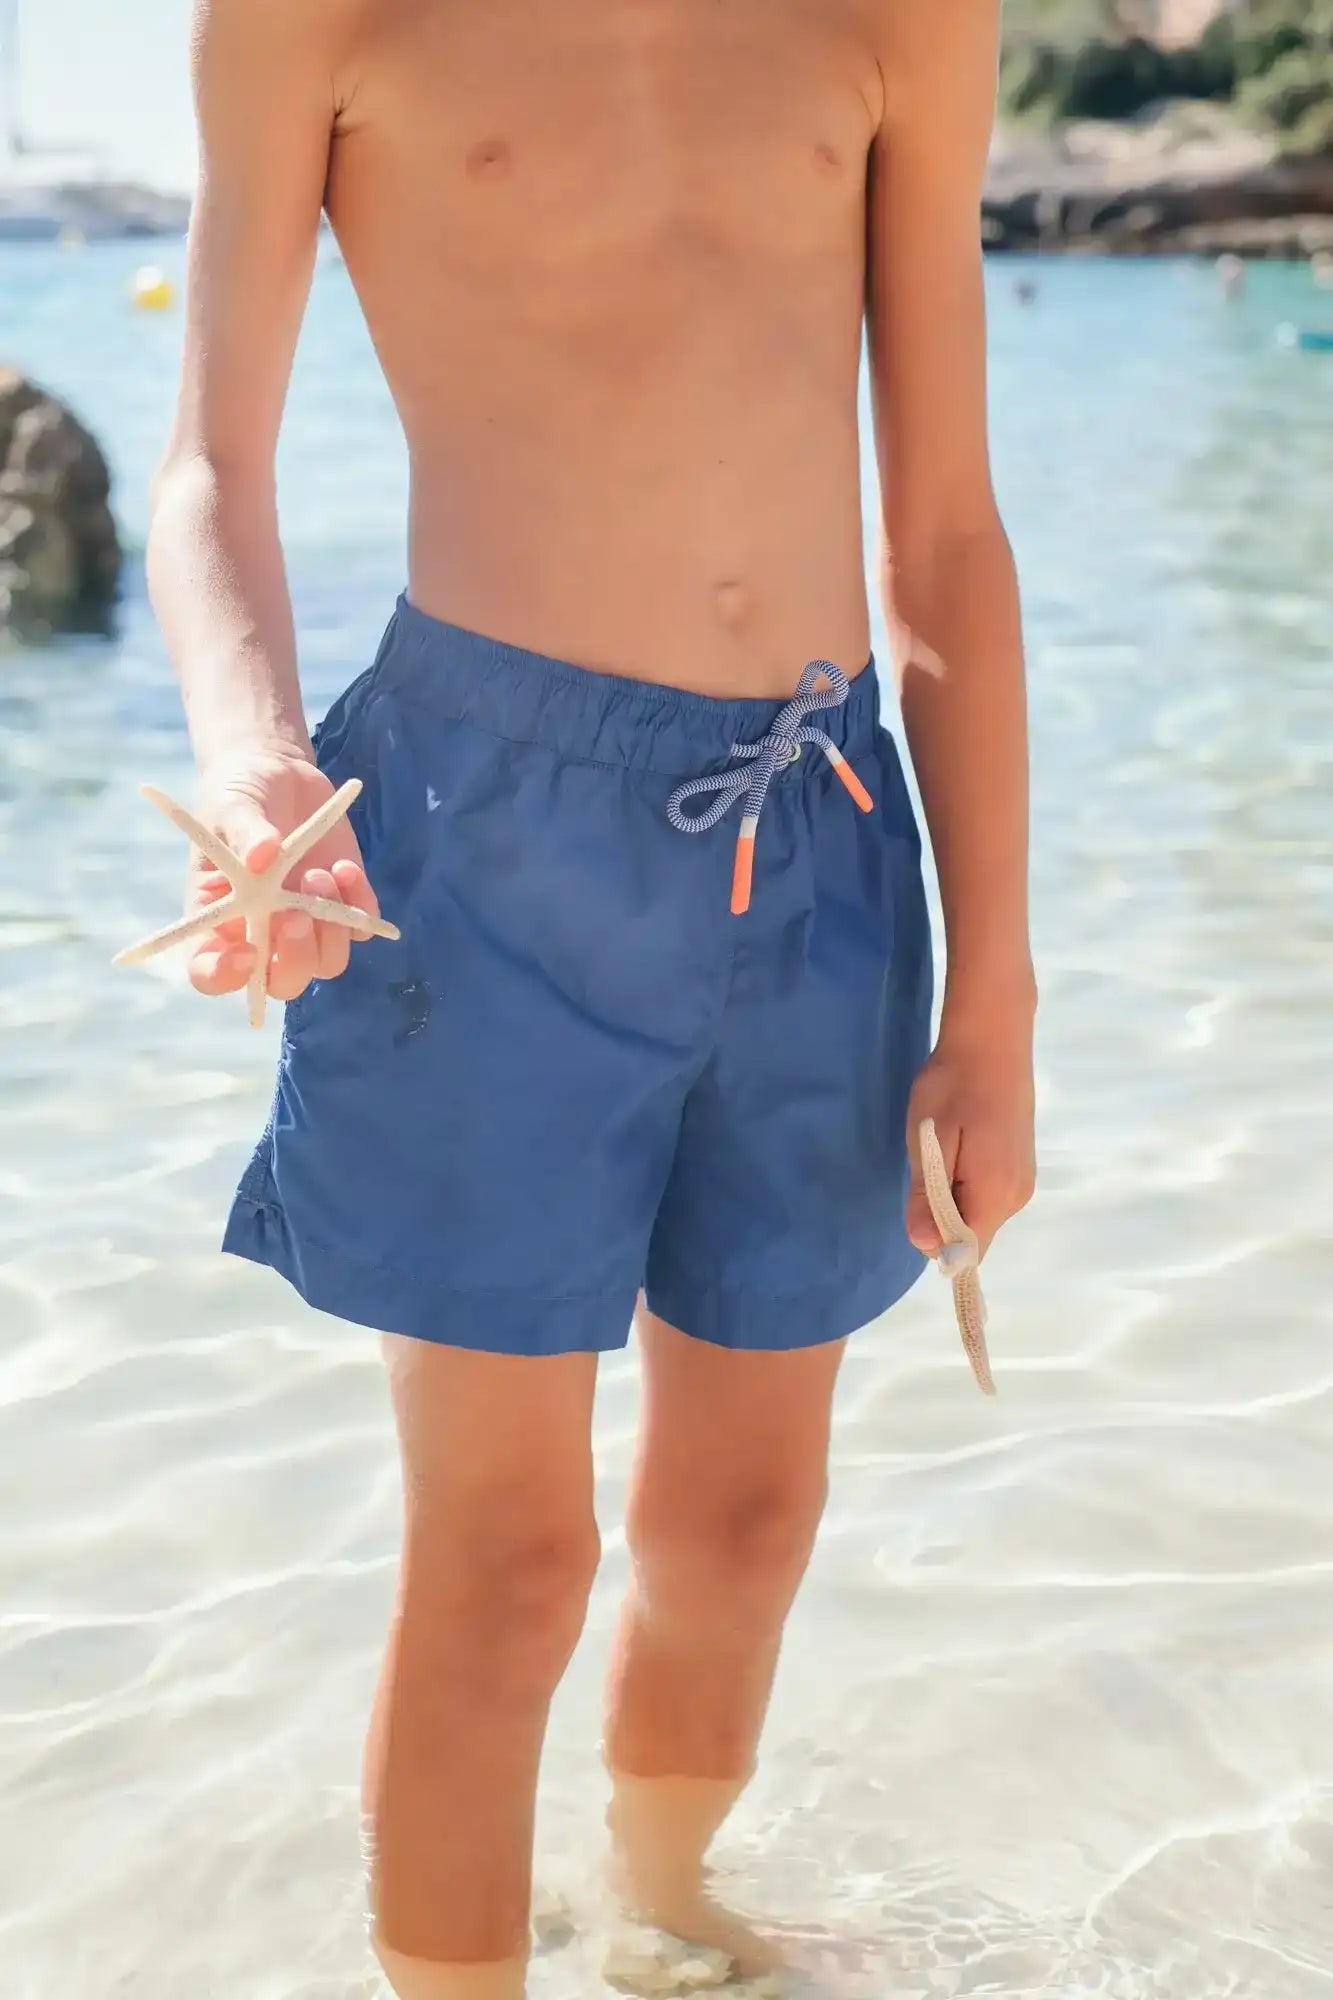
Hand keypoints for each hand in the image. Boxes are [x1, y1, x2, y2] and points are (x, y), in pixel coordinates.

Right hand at [184, 745, 381, 1001]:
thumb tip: (263, 855)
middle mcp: (261, 932)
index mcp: (218, 919)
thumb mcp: (231, 805)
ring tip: (320, 871)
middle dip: (294, 960)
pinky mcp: (342, 906)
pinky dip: (359, 903)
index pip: (211, 972)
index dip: (224, 977)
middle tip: (298, 914)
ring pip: (326, 963)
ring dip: (329, 927)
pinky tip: (345, 866)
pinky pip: (360, 928)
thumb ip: (244, 830)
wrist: (278, 772)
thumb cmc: (239, 794)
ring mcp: (305, 923)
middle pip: (281, 982)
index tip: (245, 954)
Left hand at [905, 1017, 1035, 1260]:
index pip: (966, 1252)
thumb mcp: (928, 1142)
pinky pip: (989, 1195)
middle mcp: (1017, 1196)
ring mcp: (1023, 1181)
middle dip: (942, 1217)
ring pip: (979, 1214)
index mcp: (996, 1194)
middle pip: (973, 1235)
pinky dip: (966, 1184)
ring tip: (945, 1149)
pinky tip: (960, 1146)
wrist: (992, 1039)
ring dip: (952, 1197)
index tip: (919, 1201)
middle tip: (929, 1165)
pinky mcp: (1021, 1165)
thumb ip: (927, 1197)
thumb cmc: (953, 1085)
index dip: (936, 1241)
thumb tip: (926, 1247)